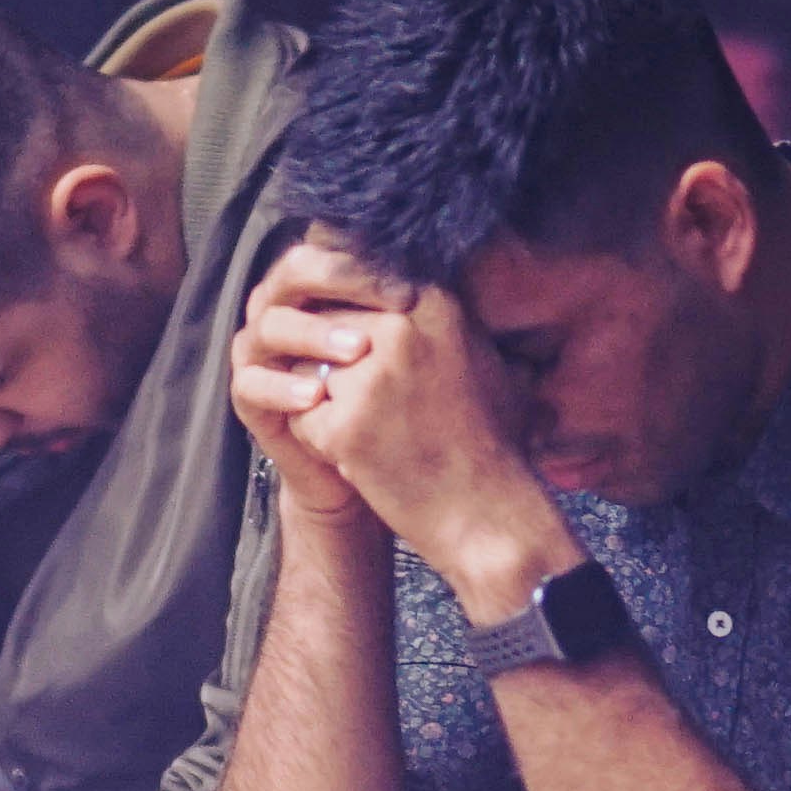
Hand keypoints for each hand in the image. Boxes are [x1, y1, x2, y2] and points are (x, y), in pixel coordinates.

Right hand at [231, 241, 384, 527]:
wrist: (366, 464)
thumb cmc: (391, 398)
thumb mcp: (405, 345)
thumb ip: (408, 300)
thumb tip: (440, 257)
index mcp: (316, 286)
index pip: (327, 247)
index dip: (364, 256)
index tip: (411, 279)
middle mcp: (282, 308)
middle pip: (293, 272)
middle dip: (338, 280)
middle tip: (389, 302)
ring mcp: (259, 351)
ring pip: (272, 325)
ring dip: (315, 334)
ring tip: (359, 351)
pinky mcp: (248, 395)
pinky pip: (253, 383)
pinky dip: (284, 388)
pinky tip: (316, 396)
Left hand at [238, 241, 568, 606]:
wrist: (488, 513)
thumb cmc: (486, 441)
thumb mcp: (475, 353)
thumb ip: (429, 312)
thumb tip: (385, 280)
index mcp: (431, 300)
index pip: (349, 276)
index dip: (337, 310)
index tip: (345, 336)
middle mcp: (399, 328)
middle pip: (322, 323)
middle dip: (328, 360)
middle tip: (370, 403)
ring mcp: (371, 375)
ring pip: (305, 370)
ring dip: (323, 402)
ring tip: (372, 432)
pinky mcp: (347, 424)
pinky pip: (302, 418)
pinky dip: (321, 443)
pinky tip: (364, 460)